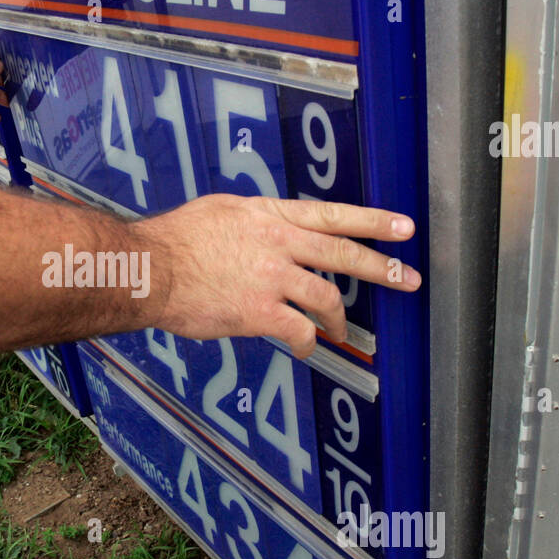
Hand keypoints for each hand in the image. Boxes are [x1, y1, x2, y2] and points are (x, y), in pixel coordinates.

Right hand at [137, 195, 420, 357]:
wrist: (149, 269)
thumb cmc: (174, 241)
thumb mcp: (219, 212)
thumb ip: (252, 221)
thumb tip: (265, 231)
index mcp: (269, 215)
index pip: (332, 215)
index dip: (372, 221)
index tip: (403, 227)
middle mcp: (277, 242)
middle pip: (343, 254)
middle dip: (382, 268)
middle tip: (409, 279)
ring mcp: (270, 277)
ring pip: (326, 297)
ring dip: (338, 318)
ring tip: (341, 330)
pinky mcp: (259, 312)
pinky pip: (298, 330)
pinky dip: (306, 341)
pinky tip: (304, 346)